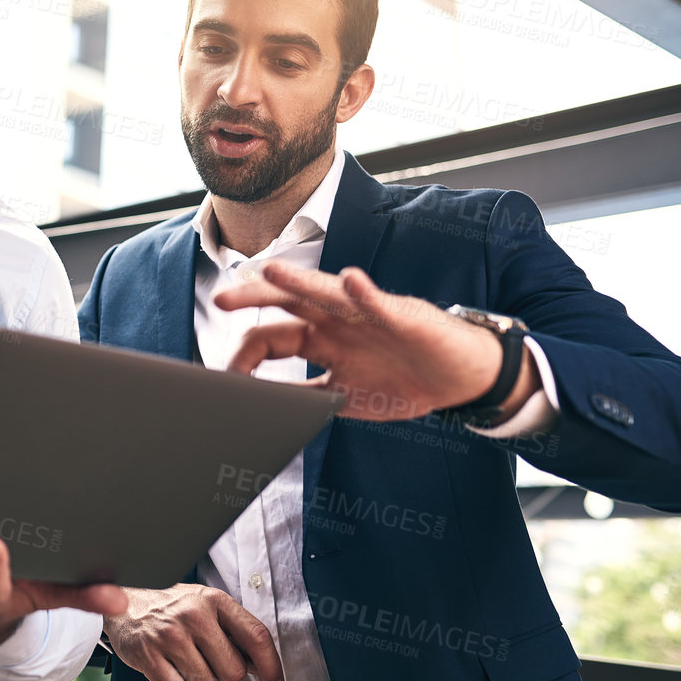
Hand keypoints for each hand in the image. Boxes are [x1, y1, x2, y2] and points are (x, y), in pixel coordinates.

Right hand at [103, 584, 283, 680]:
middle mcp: (193, 615)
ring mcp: (169, 635)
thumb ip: (232, 628)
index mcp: (214, 600)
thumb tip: (261, 664)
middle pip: (233, 671)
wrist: (121, 598)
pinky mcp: (147, 655)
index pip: (256, 636)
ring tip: (184, 660)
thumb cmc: (169, 605)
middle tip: (208, 660)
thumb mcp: (204, 603)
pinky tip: (167, 666)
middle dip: (224, 674)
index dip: (271, 667)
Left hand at [215, 262, 536, 421]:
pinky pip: (381, 302)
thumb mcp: (345, 395)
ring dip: (300, 281)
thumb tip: (266, 409)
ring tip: (273, 271)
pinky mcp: (402, 315)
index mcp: (321, 339)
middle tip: (222, 299)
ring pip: (326, 293)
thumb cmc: (402, 378)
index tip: (226, 375)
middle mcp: (336, 321)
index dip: (246, 353)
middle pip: (288, 304)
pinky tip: (352, 280)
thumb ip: (307, 395)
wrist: (458, 377)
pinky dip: (365, 292)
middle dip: (254, 299)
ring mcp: (367, 315)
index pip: (273, 337)